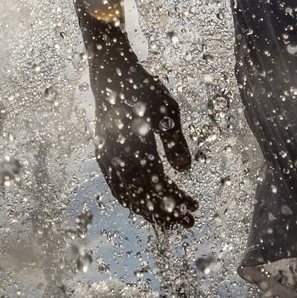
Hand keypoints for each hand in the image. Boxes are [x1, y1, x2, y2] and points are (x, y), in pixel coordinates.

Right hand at [89, 48, 197, 227]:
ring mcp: (106, 159)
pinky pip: (118, 188)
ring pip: (128, 196)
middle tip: (190, 221)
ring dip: (152, 209)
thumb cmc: (143, 89)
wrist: (110, 76)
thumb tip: (185, 169)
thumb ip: (175, 140)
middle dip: (167, 212)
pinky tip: (151, 202)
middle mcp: (116, 157)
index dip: (175, 200)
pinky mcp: (103, 158)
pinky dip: (135, 200)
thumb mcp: (166, 109)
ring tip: (174, 216)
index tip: (193, 210)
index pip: (156, 183)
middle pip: (142, 196)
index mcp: (133, 145)